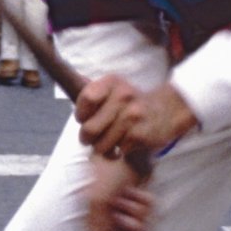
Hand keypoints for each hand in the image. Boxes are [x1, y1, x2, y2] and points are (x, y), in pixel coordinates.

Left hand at [75, 73, 195, 161]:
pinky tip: (123, 145)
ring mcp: (133, 116)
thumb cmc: (131, 102)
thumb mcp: (114, 88)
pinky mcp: (140, 135)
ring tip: (109, 141)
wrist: (167, 110)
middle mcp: (124, 96)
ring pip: (101, 145)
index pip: (86, 99)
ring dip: (102, 148)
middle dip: (87, 138)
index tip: (84, 118)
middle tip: (92, 137)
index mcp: (112, 82)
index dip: (81, 114)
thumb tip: (63, 77)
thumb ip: (91, 90)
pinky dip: (117, 153)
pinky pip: (117, 152)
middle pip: (89, 128)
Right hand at [82, 154, 155, 230]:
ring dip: (136, 213)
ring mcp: (124, 210)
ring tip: (129, 196)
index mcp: (93, 219)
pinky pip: (147, 214)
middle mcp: (108, 218)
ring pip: (137, 229)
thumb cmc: (109, 169)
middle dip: (127, 229)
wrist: (129, 147)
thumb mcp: (100, 199)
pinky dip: (144, 203)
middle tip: (122, 213)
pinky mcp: (138, 201)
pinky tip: (139, 191)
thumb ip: (97, 228)